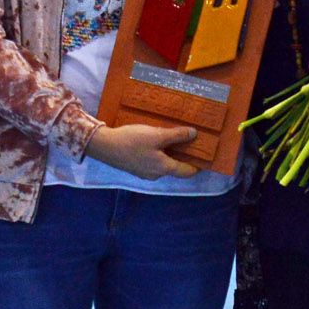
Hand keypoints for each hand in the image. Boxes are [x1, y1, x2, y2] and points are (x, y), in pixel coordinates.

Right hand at [85, 122, 199, 179]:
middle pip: (175, 167)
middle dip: (183, 155)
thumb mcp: (156, 135)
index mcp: (164, 168)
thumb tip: (194, 134)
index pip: (187, 171)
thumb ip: (176, 135)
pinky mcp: (136, 167)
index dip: (198, 164)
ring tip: (174, 137)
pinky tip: (156, 141)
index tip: (205, 154)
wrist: (104, 146)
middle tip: (191, 140)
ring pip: (163, 163)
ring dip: (170, 152)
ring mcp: (144, 172)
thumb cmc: (132, 141)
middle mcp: (156, 174)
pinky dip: (159, 153)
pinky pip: (153, 161)